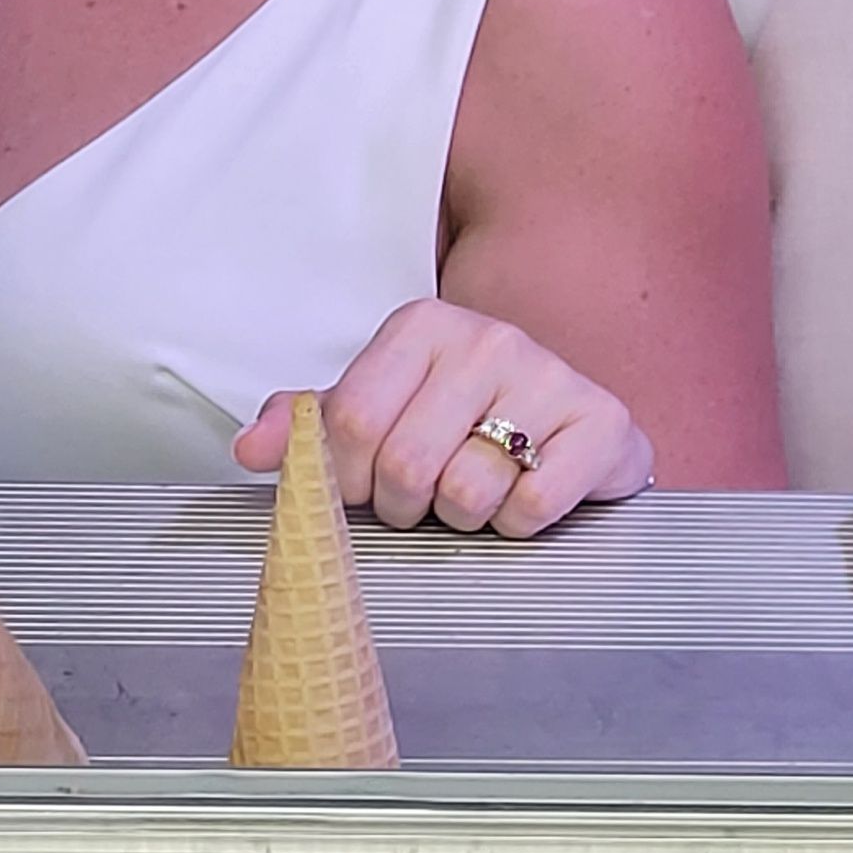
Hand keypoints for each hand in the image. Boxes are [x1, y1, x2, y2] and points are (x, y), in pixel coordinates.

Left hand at [233, 298, 652, 538]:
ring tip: (478, 492)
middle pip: (406, 463)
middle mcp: (488, 338)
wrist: (569, 425)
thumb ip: (310, 427)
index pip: (350, 420)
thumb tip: (250, 449)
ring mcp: (551, 375)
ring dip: (464, 518)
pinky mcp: (602, 422)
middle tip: (426, 498)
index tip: (366, 487)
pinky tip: (524, 496)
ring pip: (468, 490)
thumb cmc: (458, 422)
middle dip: (406, 507)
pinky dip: (517, 525)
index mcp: (423, 327)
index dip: (347, 479)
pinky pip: (530, 508)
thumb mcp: (378, 412)